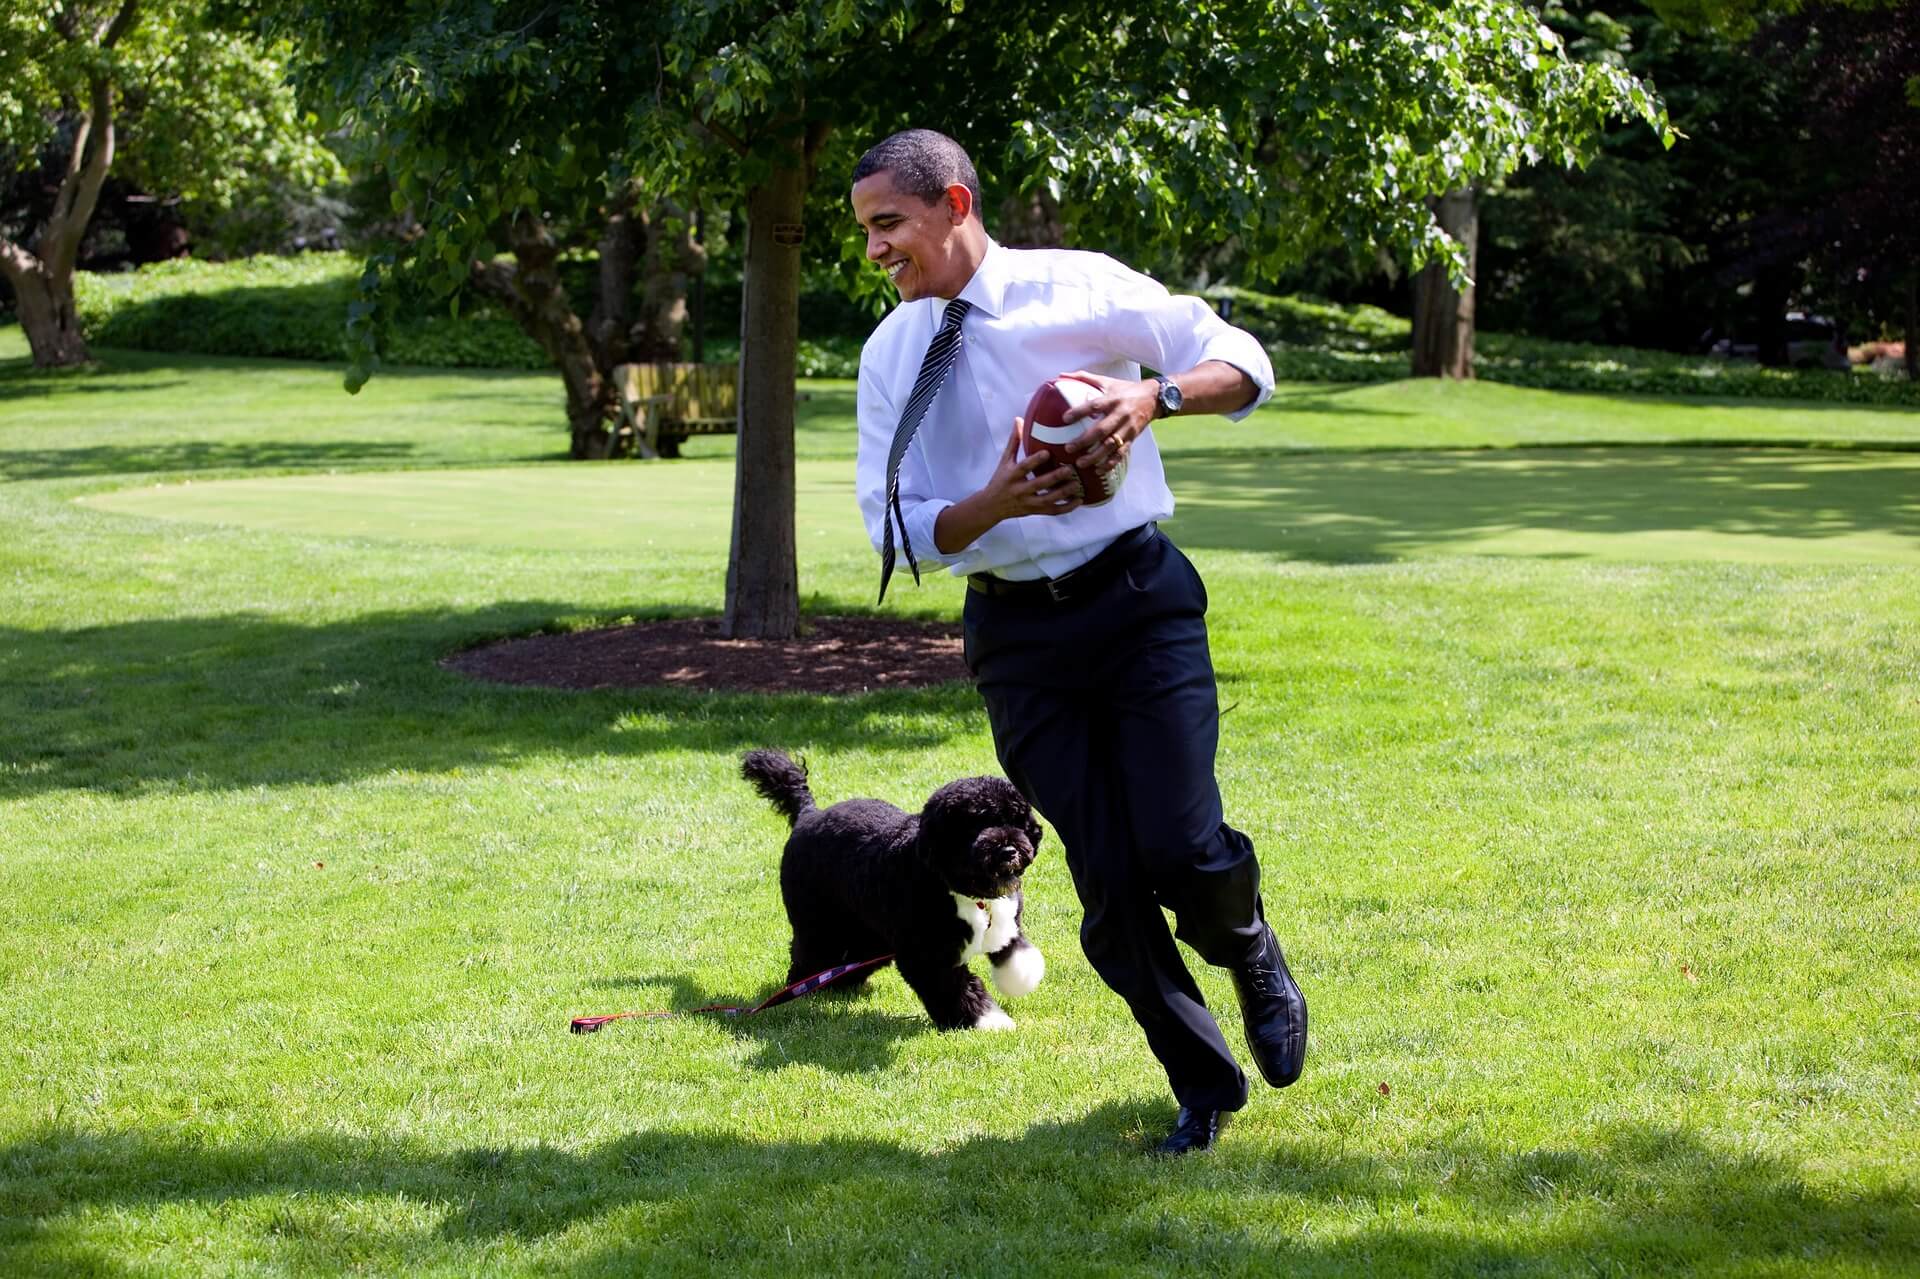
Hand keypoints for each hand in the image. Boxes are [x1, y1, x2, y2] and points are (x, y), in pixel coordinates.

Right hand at [931, 419, 1083, 553]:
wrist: (992, 506)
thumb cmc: (1000, 480)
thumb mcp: (1004, 461)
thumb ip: (1014, 442)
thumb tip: (1019, 420)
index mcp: (1012, 475)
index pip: (1024, 467)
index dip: (1035, 461)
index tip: (1047, 453)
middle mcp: (1020, 490)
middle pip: (1038, 485)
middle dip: (1055, 478)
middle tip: (1070, 469)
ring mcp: (1028, 502)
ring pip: (1048, 500)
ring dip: (1064, 493)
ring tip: (1078, 484)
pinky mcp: (1035, 511)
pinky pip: (1053, 512)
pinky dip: (1066, 508)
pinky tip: (1079, 501)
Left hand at [1057, 369, 1156, 474]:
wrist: (1154, 398)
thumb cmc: (1125, 389)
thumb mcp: (1107, 381)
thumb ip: (1084, 378)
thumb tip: (1061, 375)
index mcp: (1112, 399)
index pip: (1094, 406)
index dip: (1079, 412)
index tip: (1064, 418)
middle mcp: (1121, 414)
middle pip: (1102, 430)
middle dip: (1085, 441)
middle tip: (1069, 448)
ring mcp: (1128, 428)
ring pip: (1111, 445)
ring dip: (1096, 456)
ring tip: (1081, 463)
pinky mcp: (1133, 438)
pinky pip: (1122, 453)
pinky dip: (1110, 463)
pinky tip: (1098, 470)